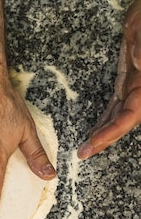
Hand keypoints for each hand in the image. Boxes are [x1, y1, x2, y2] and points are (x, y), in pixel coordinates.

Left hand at [78, 0, 140, 159]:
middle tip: (83, 153)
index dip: (112, 132)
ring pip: (119, 116)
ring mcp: (136, 85)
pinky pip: (117, 104)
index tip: (93, 143)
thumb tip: (140, 65)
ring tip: (87, 147)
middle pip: (123, 122)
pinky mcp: (129, 79)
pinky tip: (98, 128)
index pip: (130, 116)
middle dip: (104, 139)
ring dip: (104, 132)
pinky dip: (107, 118)